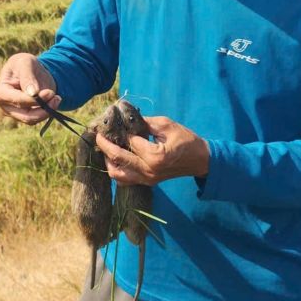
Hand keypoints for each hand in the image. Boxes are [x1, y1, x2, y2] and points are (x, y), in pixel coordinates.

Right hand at [0, 53, 61, 124]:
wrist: (30, 70)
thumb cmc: (24, 64)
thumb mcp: (26, 62)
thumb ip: (28, 76)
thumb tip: (32, 93)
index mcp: (0, 92)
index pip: (17, 100)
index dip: (33, 100)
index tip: (49, 93)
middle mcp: (5, 106)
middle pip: (25, 115)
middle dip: (43, 108)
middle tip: (56, 97)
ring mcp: (14, 114)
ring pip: (32, 120)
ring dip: (47, 110)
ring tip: (56, 97)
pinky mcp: (23, 117)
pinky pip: (37, 119)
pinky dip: (47, 112)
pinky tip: (53, 100)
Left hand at [95, 116, 209, 185]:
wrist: (201, 161)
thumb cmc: (186, 140)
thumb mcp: (167, 125)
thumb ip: (144, 122)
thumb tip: (125, 118)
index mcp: (155, 156)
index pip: (129, 141)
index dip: (120, 130)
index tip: (111, 121)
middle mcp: (148, 170)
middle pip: (117, 159)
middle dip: (104, 145)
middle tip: (98, 134)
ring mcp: (147, 179)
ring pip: (117, 174)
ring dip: (108, 160)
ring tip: (106, 147)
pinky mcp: (147, 182)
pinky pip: (125, 180)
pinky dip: (117, 170)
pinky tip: (116, 158)